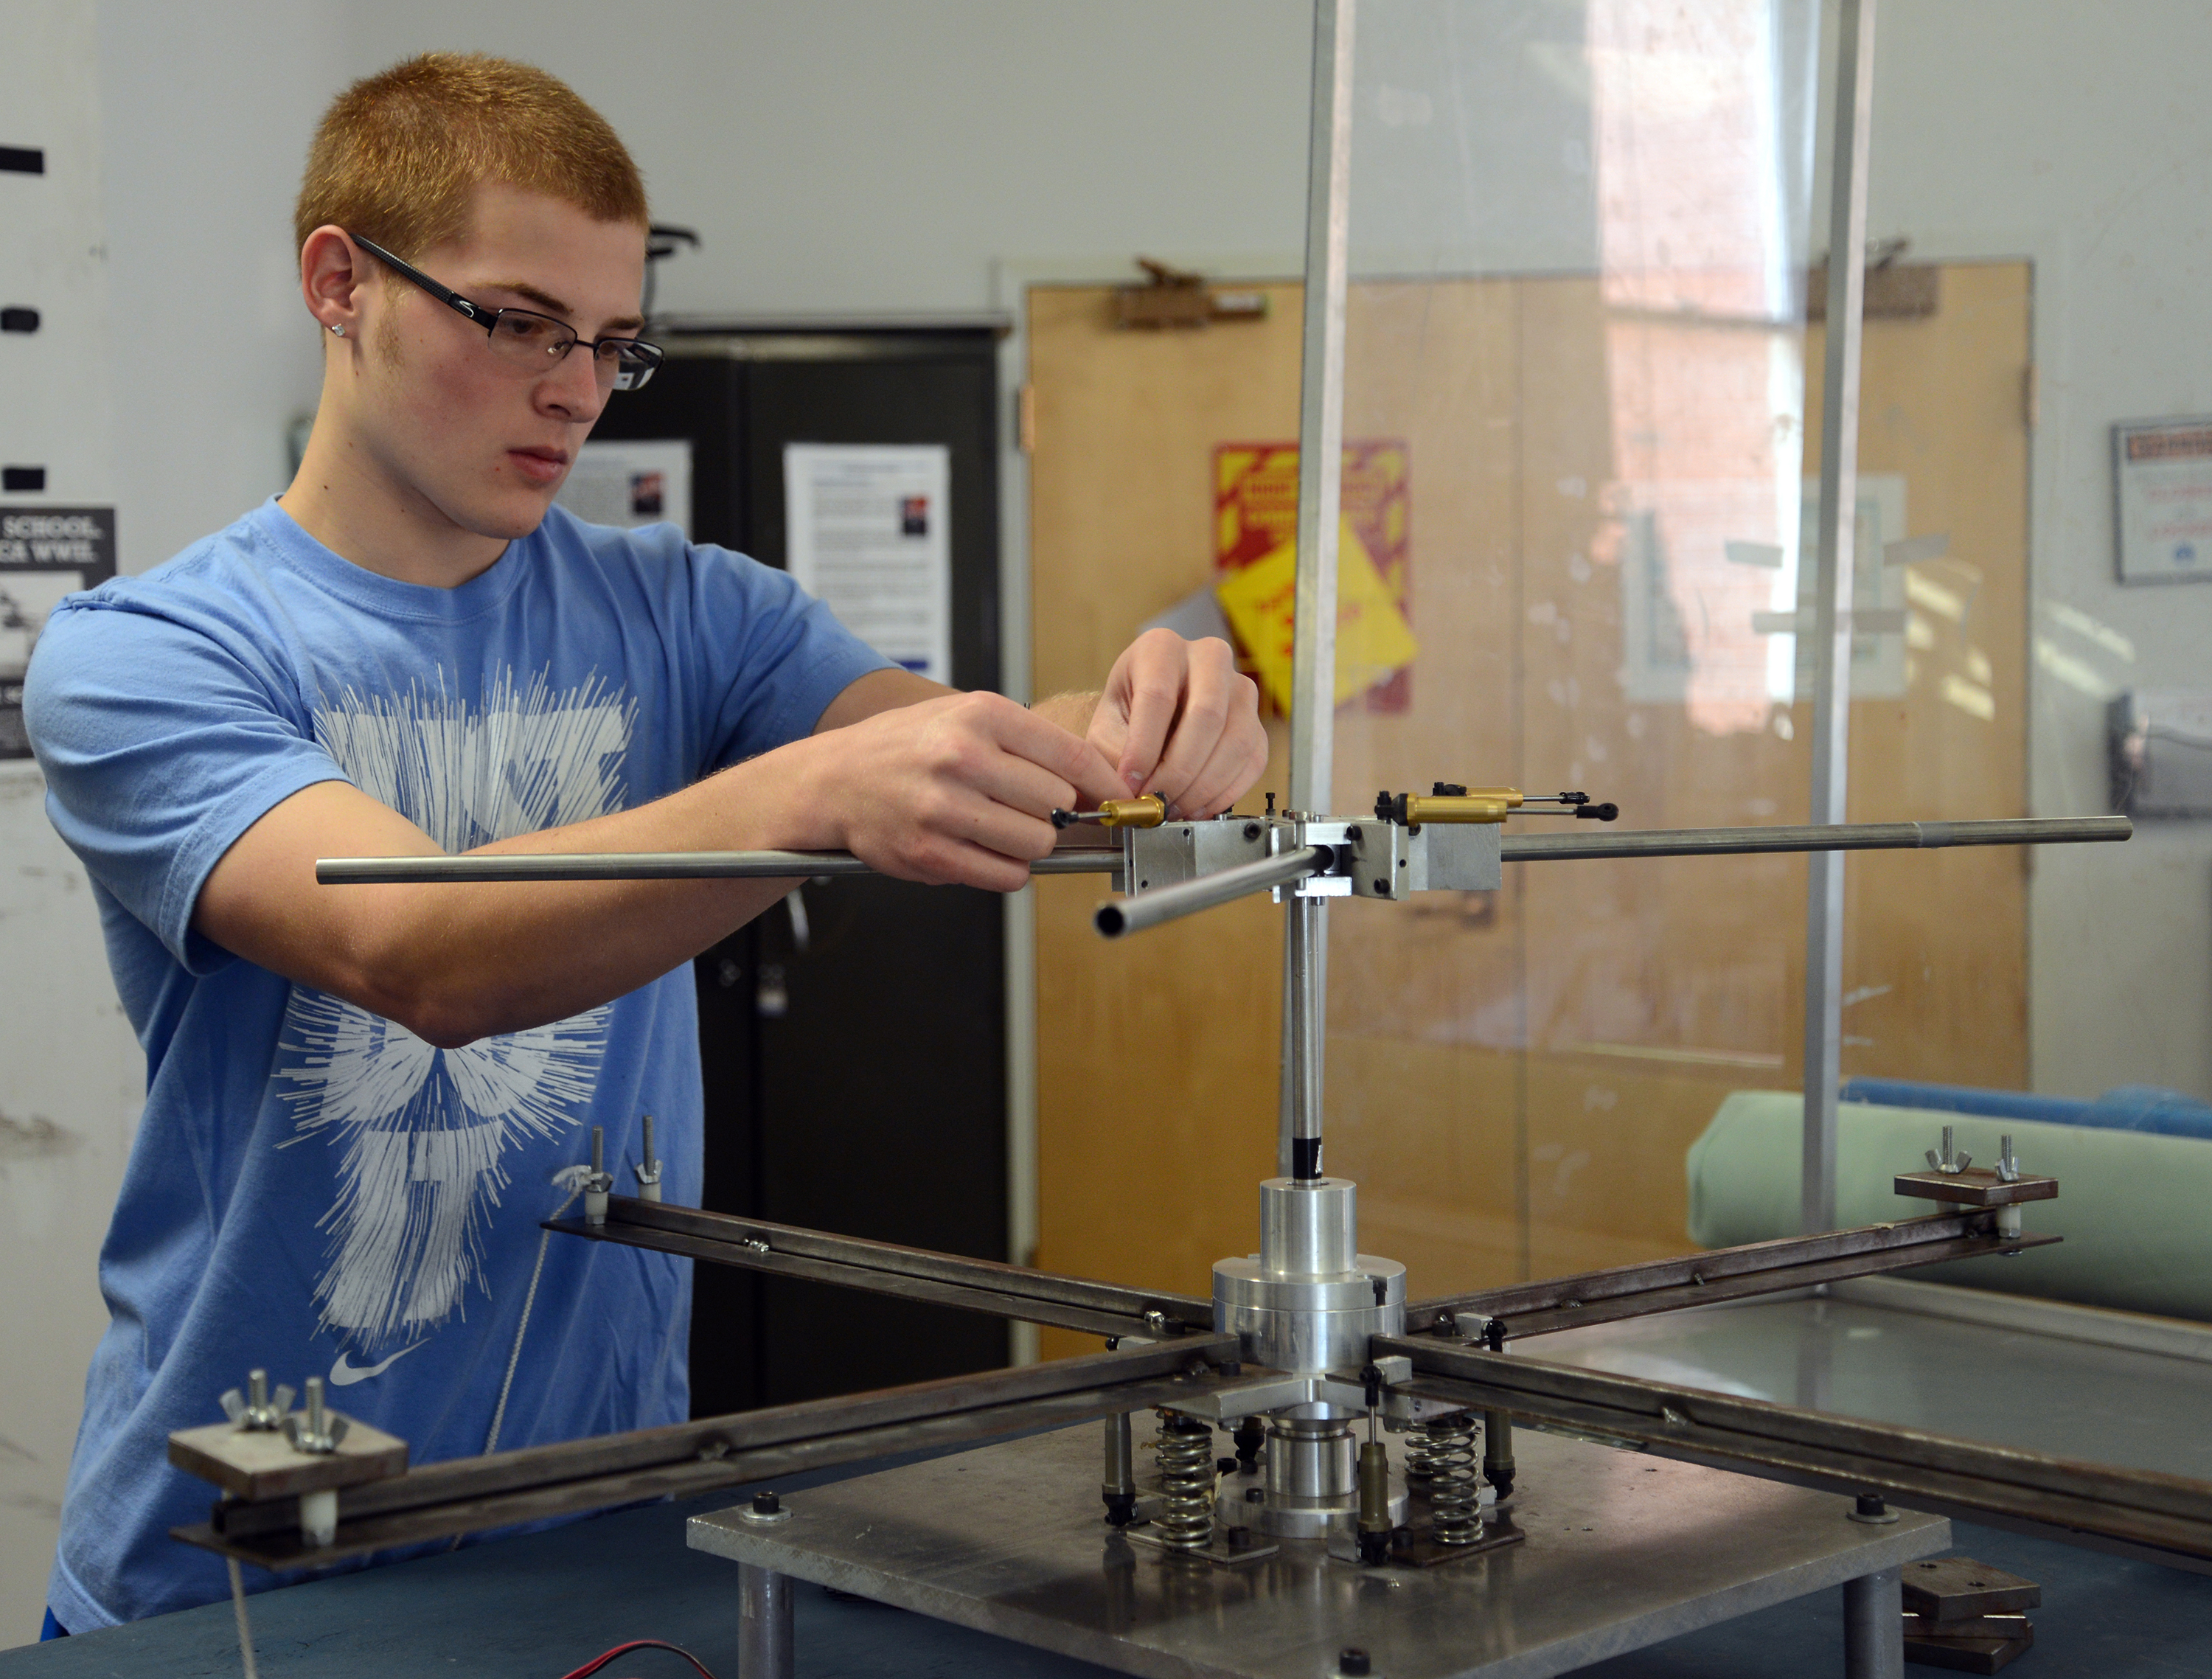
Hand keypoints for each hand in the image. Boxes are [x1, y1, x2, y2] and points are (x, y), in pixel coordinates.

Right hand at [791, 691, 1124, 890]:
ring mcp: (943, 808)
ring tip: (1000, 828)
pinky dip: (1006, 870)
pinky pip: (1005, 875)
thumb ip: (1027, 742)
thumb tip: (1097, 779)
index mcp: (979, 715)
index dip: (1107, 783)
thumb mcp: (963, 716)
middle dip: (1055, 813)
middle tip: (1027, 809)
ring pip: (1036, 842)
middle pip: (1058, 803)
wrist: (833, 780)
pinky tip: (983, 850)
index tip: (1123, 800)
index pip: (1071, 755)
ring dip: (1031, 843)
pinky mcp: (929, 853)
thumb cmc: (906, 747)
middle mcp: (962, 757)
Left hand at [1085, 630, 1266, 816]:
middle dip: (1179, 770)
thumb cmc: (1126, 716)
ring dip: (1204, 786)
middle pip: (1207, 715)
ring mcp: (1239, 689)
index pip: (1158, 696)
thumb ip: (1114, 757)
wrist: (1150, 715)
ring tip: (1174, 807)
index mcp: (1161, 648)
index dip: (1144, 747)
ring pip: (1237, 741)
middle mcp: (1208, 658)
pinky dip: (1225, 792)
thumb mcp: (1105, 729)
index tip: (1131, 783)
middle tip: (1157, 800)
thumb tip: (1132, 792)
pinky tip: (1197, 806)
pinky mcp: (1257, 722)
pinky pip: (1253, 762)